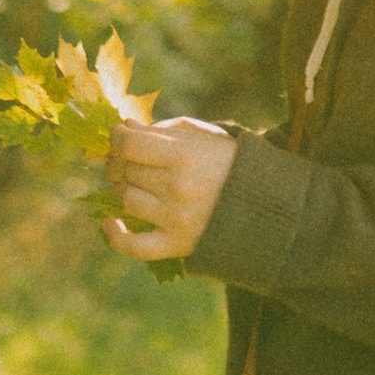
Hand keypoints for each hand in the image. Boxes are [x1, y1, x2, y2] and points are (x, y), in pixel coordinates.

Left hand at [103, 115, 238, 263]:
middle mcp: (178, 187)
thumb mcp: (203, 136)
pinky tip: (109, 223)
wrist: (264, 204)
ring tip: (140, 184)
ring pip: (127, 200)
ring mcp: (175, 219)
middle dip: (124, 161)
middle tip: (132, 159)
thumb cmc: (229, 162)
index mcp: (185, 156)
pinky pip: (133, 246)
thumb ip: (163, 129)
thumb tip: (124, 128)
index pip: (130, 145)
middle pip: (127, 171)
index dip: (117, 137)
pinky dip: (116, 236)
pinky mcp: (176, 245)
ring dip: (127, 190)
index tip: (120, 135)